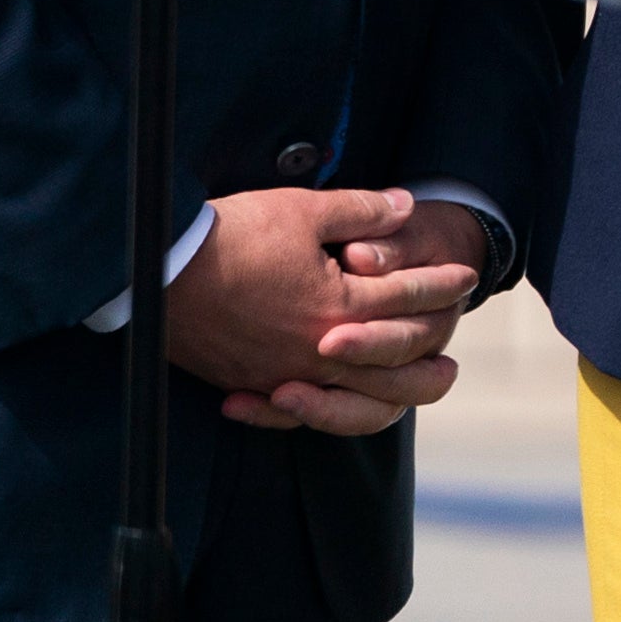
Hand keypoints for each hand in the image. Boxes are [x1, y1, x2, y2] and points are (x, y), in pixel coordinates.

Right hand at [167, 184, 475, 438]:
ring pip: (350, 404)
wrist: (156, 269)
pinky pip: (292, 414)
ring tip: (413, 393)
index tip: (463, 278)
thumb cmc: (232, 235)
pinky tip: (327, 406)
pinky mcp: (247, 381)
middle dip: (428, 357)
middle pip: (391, 365)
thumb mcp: (304, 210)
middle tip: (452, 360)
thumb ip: (362, 212)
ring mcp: (279, 372)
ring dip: (388, 399)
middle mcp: (315, 351)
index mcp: (337, 307)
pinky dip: (317, 414)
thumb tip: (405, 207)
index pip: (405, 299)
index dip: (439, 284)